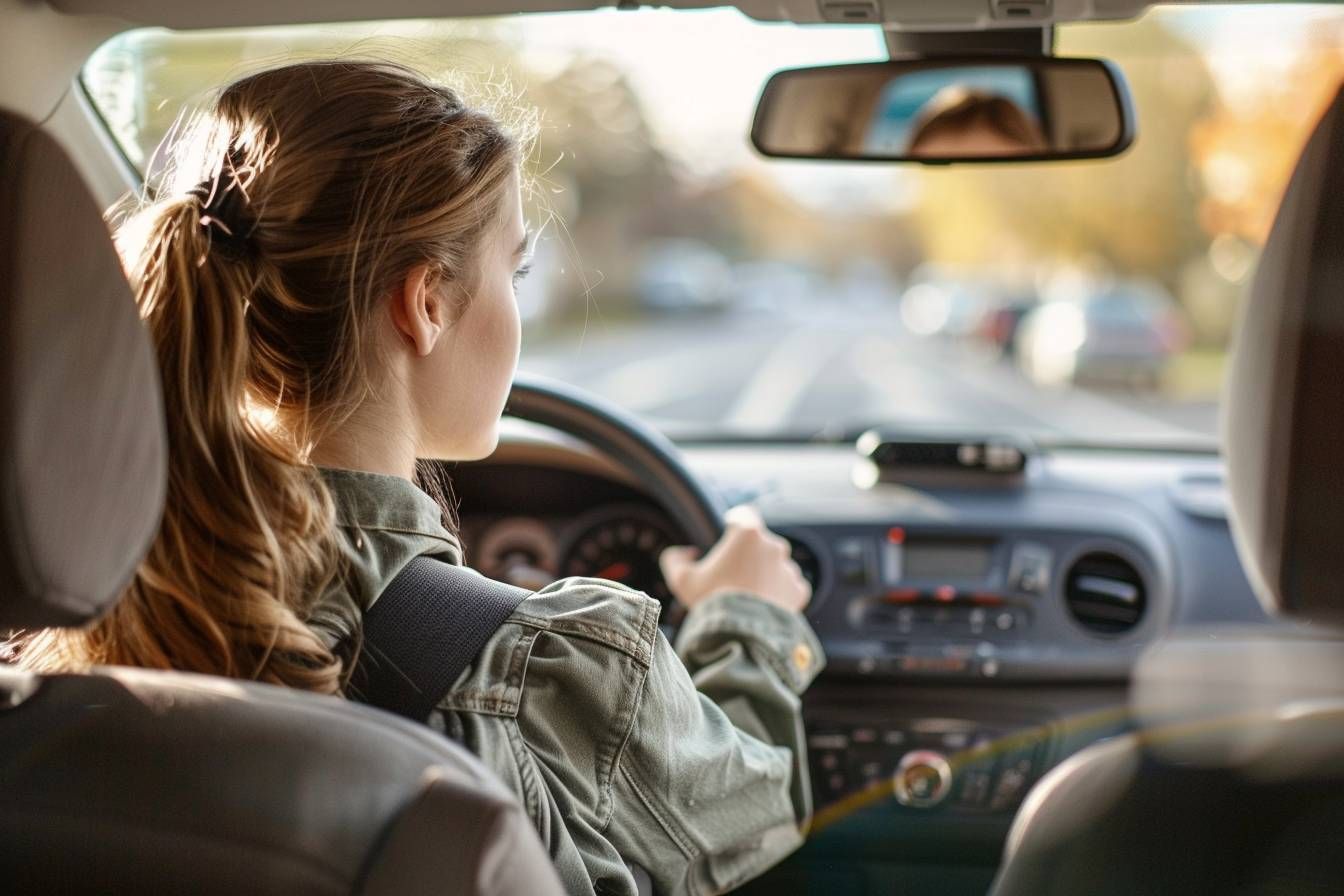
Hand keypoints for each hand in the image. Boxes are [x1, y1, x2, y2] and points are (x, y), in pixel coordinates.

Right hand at [659, 505, 810, 613]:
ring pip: (776, 565)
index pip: (745, 514)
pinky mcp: (799, 591)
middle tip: (734, 575)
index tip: (730, 531)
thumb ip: (674, 559)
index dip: (736, 522)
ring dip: (765, 574)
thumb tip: (683, 553)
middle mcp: (774, 545)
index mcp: (748, 533)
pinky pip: (789, 587)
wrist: (741, 634)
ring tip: (748, 595)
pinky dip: (779, 593)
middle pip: (761, 542)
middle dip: (750, 555)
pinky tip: (763, 605)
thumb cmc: (711, 601)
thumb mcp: (682, 579)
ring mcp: (789, 568)